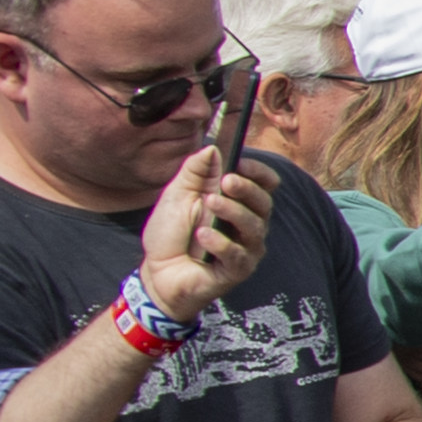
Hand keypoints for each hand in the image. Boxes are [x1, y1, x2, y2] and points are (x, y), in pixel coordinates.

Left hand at [138, 147, 272, 320]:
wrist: (156, 273)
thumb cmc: (170, 235)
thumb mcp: (176, 196)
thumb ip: (194, 172)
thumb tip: (211, 148)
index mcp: (237, 203)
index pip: (264, 184)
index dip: (258, 172)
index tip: (240, 164)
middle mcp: (247, 224)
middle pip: (264, 203)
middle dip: (247, 189)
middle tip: (225, 182)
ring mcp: (245, 248)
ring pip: (254, 227)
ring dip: (233, 211)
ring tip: (208, 204)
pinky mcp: (237, 270)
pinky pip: (238, 254)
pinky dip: (220, 242)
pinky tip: (202, 235)